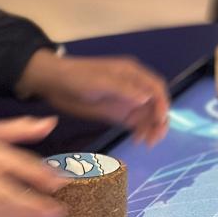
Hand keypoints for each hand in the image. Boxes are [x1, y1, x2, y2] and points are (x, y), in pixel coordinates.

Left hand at [15, 50, 169, 144]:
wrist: (55, 83)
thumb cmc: (77, 76)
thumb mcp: (100, 80)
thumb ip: (124, 89)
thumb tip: (147, 99)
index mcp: (132, 73)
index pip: (156, 87)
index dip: (162, 103)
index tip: (161, 119)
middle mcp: (133, 87)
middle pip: (155, 103)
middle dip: (159, 119)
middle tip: (156, 137)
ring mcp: (125, 101)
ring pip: (147, 116)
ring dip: (151, 128)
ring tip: (148, 143)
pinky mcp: (117, 113)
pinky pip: (135, 123)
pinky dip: (140, 132)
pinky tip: (137, 141)